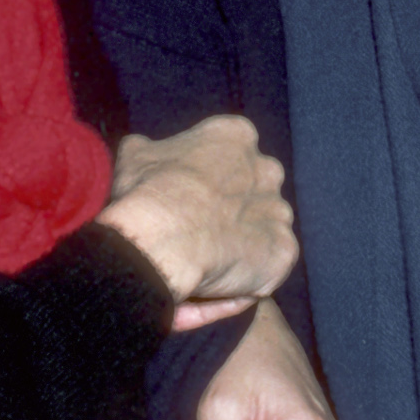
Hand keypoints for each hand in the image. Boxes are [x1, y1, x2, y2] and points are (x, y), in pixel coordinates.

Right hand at [96, 116, 295, 314]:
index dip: (205, 179)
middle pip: (253, 190)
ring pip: (262, 230)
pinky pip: (265, 267)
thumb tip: (143, 153)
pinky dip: (245, 278)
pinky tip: (216, 283)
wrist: (163, 238)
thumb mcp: (136, 156)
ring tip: (206, 264)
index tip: (186, 198)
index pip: (229, 154)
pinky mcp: (283, 252)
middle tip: (197, 232)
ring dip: (241, 244)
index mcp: (235, 136)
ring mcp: (279, 212)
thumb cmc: (147, 192)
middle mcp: (267, 170)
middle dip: (231, 209)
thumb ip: (152, 151)